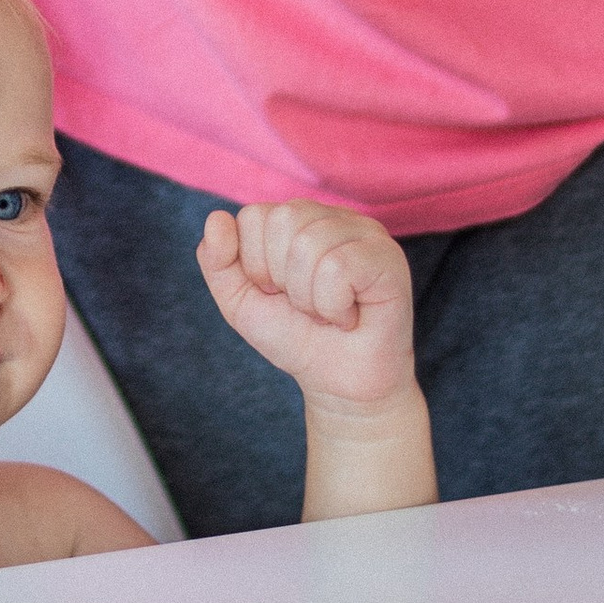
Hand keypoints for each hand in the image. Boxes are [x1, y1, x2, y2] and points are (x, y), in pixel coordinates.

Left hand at [198, 201, 415, 409]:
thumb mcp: (240, 302)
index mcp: (297, 219)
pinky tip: (349, 317)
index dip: (255, 266)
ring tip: (327, 313)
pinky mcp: (387, 257)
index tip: (278, 294)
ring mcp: (365, 232)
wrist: (339, 386)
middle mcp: (332, 216)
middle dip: (281, 279)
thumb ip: (217, 260)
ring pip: (309, 245)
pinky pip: (338, 267)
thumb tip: (216, 217)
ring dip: (308, 298)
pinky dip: (332, 306)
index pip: (253, 216)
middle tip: (305, 306)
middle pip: (282, 221)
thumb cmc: (295, 337)